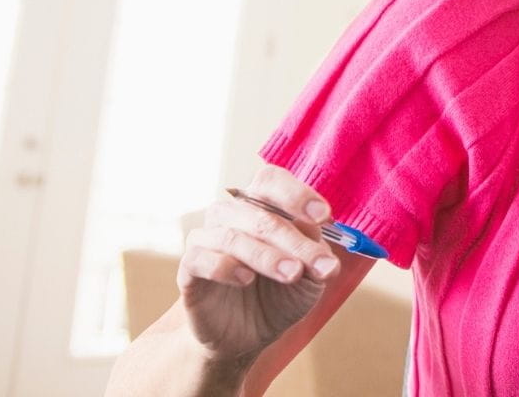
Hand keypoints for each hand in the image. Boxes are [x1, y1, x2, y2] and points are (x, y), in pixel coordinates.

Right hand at [177, 164, 341, 360]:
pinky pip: (200, 258)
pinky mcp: (189, 269)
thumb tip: (328, 259)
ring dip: (267, 255)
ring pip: (232, 236)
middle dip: (293, 240)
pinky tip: (246, 280)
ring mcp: (207, 240)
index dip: (297, 194)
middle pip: (259, 213)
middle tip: (317, 265)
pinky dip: (225, 266)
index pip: (271, 182)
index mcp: (262, 207)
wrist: (246, 335)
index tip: (324, 216)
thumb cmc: (279, 295)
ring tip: (292, 274)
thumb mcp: (309, 280)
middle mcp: (231, 216)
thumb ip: (317, 261)